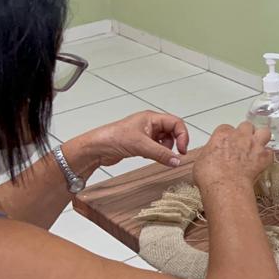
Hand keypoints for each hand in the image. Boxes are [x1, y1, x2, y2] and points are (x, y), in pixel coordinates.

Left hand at [73, 111, 189, 169]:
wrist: (96, 148)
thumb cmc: (112, 138)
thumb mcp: (141, 146)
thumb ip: (161, 153)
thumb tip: (177, 160)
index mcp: (151, 118)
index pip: (176, 123)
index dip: (183, 136)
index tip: (182, 150)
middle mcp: (150, 124)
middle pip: (172, 132)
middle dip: (174, 144)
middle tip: (175, 155)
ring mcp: (145, 134)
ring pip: (165, 141)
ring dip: (165, 150)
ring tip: (157, 155)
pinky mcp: (140, 143)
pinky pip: (156, 148)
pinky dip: (157, 153)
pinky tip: (148, 157)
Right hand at [193, 123, 272, 188]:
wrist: (225, 186)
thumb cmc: (209, 175)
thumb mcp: (199, 160)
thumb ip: (208, 152)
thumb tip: (209, 156)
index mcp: (223, 134)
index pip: (226, 128)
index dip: (227, 136)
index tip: (225, 145)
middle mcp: (240, 135)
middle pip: (246, 126)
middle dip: (245, 133)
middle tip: (242, 144)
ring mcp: (254, 145)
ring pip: (264, 132)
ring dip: (261, 138)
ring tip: (257, 147)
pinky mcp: (264, 157)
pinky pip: (270, 152)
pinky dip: (267, 157)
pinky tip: (262, 162)